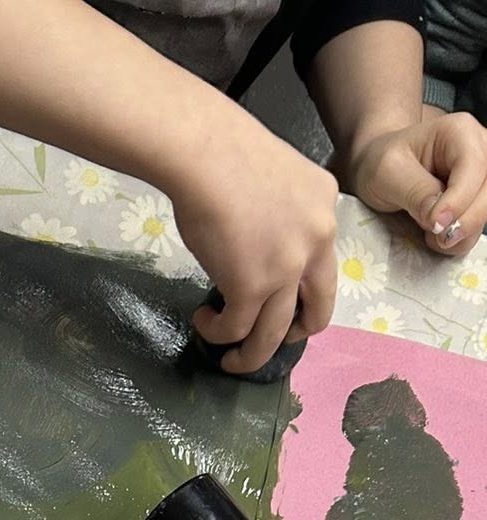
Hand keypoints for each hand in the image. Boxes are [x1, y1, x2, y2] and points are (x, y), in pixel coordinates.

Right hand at [171, 119, 338, 373]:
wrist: (204, 151)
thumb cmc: (225, 152)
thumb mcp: (276, 178)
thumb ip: (281, 214)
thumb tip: (255, 247)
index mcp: (325, 207)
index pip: (323, 264)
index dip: (302, 292)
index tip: (279, 301)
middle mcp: (317, 241)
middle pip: (318, 311)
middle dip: (293, 335)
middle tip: (268, 340)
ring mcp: (287, 268)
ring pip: (274, 334)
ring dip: (251, 355)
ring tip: (231, 358)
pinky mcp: (251, 287)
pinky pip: (236, 329)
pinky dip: (218, 334)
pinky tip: (204, 321)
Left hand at [347, 111, 486, 253]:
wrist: (382, 168)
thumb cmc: (384, 161)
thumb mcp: (388, 172)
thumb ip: (415, 192)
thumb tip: (439, 217)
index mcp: (459, 132)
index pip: (473, 168)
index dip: (457, 200)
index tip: (435, 223)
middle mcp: (479, 149)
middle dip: (464, 220)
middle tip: (435, 235)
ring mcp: (481, 175)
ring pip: (486, 211)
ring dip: (461, 232)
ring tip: (429, 232)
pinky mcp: (476, 199)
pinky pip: (477, 226)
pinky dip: (458, 239)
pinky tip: (435, 233)